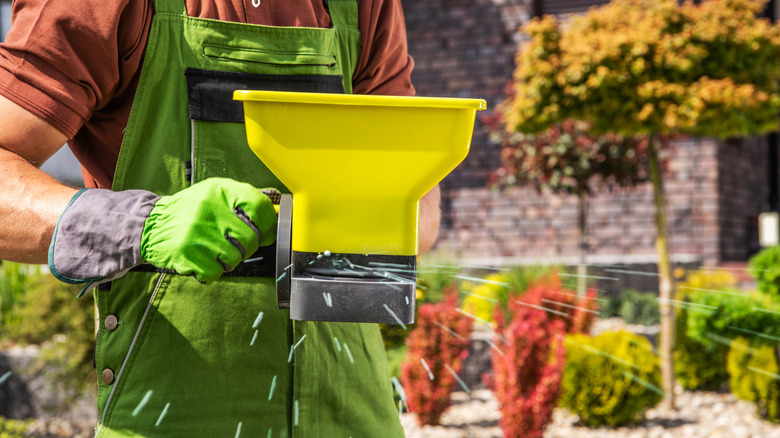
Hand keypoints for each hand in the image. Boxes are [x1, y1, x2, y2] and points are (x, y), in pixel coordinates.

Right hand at [49, 178, 276, 288]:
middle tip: (233, 245)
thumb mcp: (215, 196)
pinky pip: (216, 272)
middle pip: (250, 238)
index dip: (266, 224)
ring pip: (235, 258)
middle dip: (246, 247)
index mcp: (219, 190)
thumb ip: (244, 204)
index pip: (258, 206)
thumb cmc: (190, 212)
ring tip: (214, 251)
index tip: (264, 233)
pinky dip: (212, 272)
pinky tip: (201, 260)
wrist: (150, 225)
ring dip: (228, 260)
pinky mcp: (187, 254)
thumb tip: (275, 222)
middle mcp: (208, 208)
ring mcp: (197, 233)